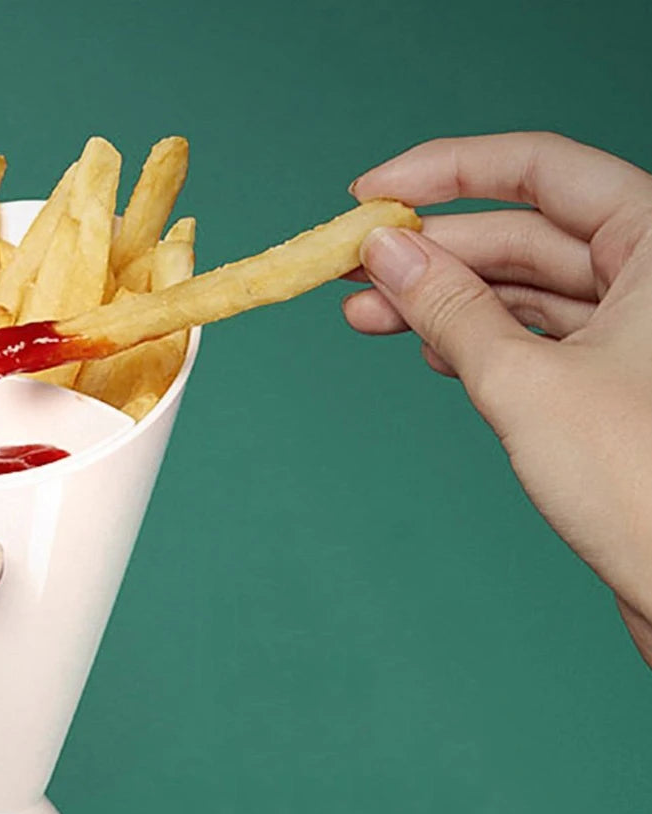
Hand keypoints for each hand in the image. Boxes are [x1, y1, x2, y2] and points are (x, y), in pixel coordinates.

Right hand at [343, 131, 651, 664]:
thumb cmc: (640, 485)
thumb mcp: (523, 382)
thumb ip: (450, 308)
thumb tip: (385, 253)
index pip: (538, 169)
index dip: (445, 171)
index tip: (372, 194)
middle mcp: (651, 273)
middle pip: (521, 232)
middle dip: (430, 251)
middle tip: (351, 268)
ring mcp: (632, 328)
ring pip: (521, 289)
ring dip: (441, 301)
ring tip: (365, 316)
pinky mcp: (613, 378)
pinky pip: (533, 337)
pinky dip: (477, 342)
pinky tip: (428, 351)